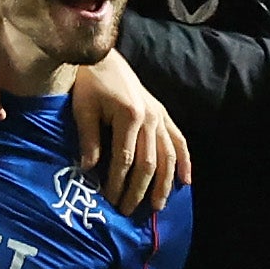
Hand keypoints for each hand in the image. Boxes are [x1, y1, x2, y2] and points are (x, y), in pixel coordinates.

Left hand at [69, 53, 188, 216]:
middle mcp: (150, 118)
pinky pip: (178, 140)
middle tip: (128, 211)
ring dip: (164, 183)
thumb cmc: (89, 83)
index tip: (110, 202)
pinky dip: (184, 161)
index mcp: (129, 116)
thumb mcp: (83, 109)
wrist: (103, 57)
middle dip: (138, 190)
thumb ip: (89, 139)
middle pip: (149, 163)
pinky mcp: (163, 114)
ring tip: (157, 206)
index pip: (125, 159)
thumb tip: (89, 170)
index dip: (118, 183)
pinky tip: (185, 181)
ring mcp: (160, 116)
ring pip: (167, 156)